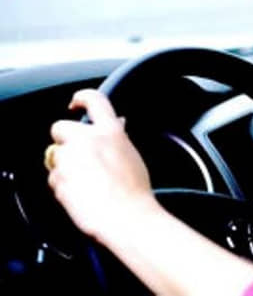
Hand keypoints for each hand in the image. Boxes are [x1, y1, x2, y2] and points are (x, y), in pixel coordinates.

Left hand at [47, 89, 156, 240]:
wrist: (125, 217)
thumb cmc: (135, 192)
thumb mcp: (132, 155)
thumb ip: (117, 138)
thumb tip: (115, 126)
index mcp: (110, 131)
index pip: (93, 100)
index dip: (81, 98)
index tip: (76, 103)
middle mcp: (88, 140)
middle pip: (61, 127)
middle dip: (65, 139)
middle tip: (78, 154)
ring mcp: (70, 158)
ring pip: (55, 155)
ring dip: (65, 165)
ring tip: (85, 181)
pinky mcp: (58, 178)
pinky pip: (54, 177)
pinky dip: (63, 184)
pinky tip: (81, 193)